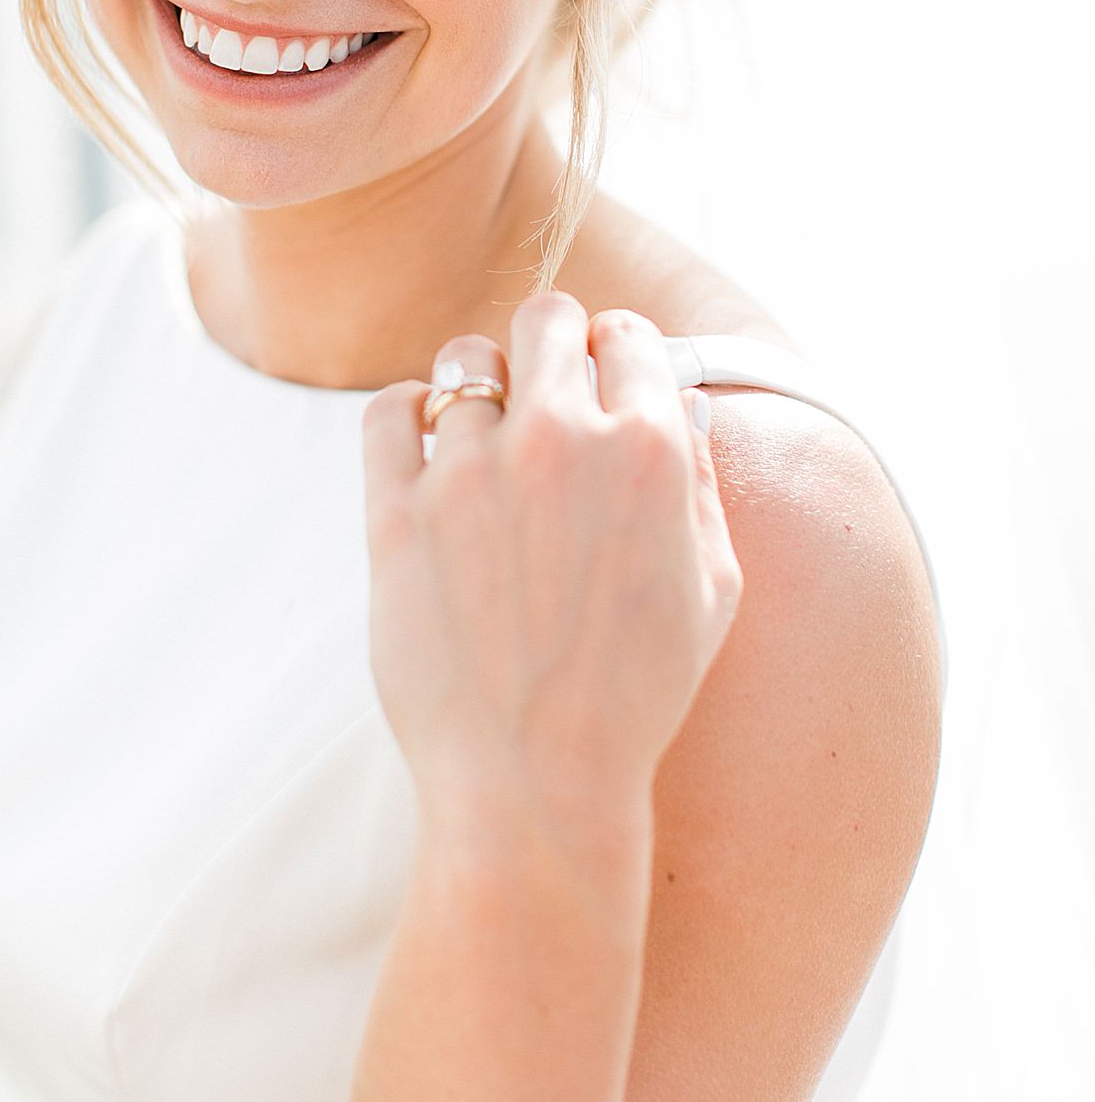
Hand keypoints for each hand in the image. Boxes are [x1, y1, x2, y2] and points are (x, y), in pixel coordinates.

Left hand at [361, 294, 742, 845]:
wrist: (534, 783)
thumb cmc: (636, 696)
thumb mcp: (712, 588)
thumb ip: (701, 480)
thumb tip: (681, 400)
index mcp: (647, 451)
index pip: (628, 335)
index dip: (618, 351)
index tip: (604, 374)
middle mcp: (558, 441)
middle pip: (545, 318)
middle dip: (553, 342)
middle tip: (546, 386)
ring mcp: (468, 473)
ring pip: (463, 363)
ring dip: (480, 389)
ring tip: (485, 440)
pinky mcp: (395, 511)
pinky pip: (389, 412)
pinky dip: (408, 416)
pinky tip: (426, 448)